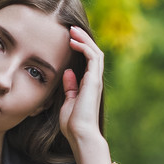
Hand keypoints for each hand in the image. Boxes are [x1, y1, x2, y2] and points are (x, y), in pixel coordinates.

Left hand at [59, 25, 104, 147]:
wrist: (81, 135)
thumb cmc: (73, 124)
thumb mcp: (68, 102)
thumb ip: (70, 87)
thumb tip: (68, 72)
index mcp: (88, 85)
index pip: (88, 61)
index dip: (80, 48)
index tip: (69, 39)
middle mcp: (94, 81)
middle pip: (93, 53)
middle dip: (83, 39)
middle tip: (71, 28)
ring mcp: (95, 80)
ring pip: (95, 52)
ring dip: (84, 39)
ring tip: (73, 30)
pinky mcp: (94, 81)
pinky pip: (92, 58)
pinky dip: (84, 47)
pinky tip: (73, 42)